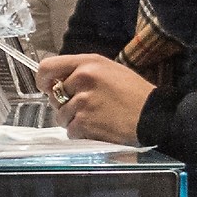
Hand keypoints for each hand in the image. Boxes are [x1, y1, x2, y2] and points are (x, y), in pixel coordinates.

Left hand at [37, 53, 153, 144]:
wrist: (153, 115)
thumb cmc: (134, 93)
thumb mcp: (109, 70)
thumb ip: (81, 72)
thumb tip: (56, 82)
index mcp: (88, 63)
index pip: (47, 67)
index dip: (43, 79)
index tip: (47, 87)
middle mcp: (82, 79)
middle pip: (53, 95)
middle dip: (65, 104)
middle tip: (87, 107)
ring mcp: (82, 102)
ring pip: (60, 115)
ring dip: (73, 120)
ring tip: (96, 117)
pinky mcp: (83, 122)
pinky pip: (70, 130)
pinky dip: (81, 133)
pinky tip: (98, 128)